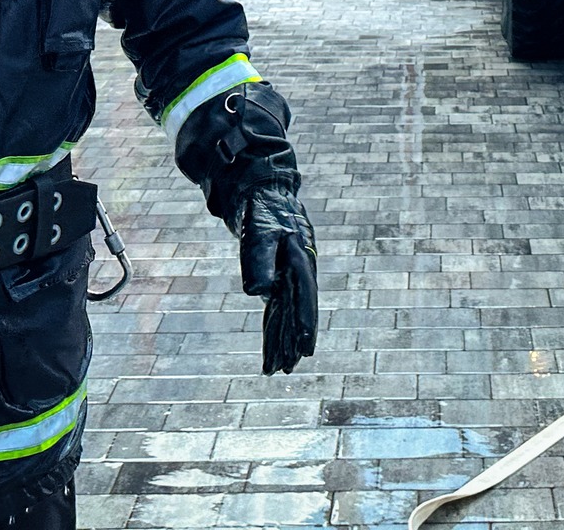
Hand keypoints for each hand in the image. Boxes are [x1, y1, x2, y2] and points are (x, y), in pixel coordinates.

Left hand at [238, 184, 316, 375]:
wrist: (262, 194)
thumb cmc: (261, 212)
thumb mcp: (258, 232)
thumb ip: (258, 260)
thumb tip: (257, 293)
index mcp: (300, 259)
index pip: (304, 297)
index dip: (305, 324)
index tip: (306, 349)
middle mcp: (298, 272)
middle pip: (298, 311)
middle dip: (294, 341)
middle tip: (289, 368)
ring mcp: (289, 276)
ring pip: (287, 313)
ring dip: (283, 340)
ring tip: (280, 368)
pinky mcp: (278, 278)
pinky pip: (276, 308)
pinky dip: (274, 328)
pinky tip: (274, 346)